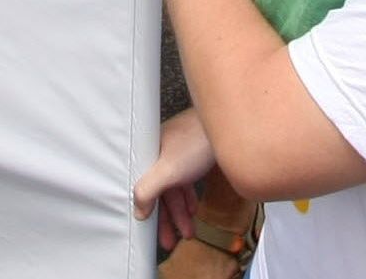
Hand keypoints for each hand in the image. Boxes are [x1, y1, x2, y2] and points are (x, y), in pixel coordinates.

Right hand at [133, 110, 216, 233]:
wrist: (227, 124)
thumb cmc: (196, 141)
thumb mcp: (167, 170)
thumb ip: (147, 190)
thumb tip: (137, 209)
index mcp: (148, 154)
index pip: (141, 187)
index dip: (145, 211)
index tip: (147, 231)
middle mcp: (159, 154)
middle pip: (158, 192)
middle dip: (165, 219)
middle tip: (167, 241)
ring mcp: (176, 155)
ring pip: (174, 190)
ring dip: (180, 213)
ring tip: (186, 232)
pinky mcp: (192, 156)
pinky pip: (185, 183)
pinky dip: (188, 198)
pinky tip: (193, 210)